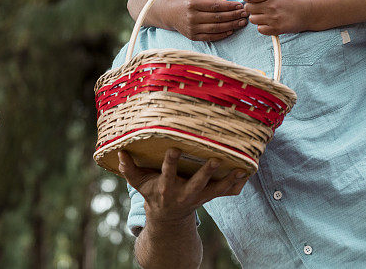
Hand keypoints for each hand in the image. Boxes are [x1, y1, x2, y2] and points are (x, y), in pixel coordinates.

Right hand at [118, 149, 248, 223]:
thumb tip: (119, 152)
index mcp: (167, 187)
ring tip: (239, 168)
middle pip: (196, 183)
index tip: (175, 149)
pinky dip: (236, 182)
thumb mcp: (139, 183)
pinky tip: (246, 171)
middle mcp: (184, 193)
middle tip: (215, 160)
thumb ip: (129, 169)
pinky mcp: (209, 196)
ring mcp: (199, 196)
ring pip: (215, 189)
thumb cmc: (153, 193)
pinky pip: (225, 191)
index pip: (168, 173)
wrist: (167, 217)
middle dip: (205, 173)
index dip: (171, 162)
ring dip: (227, 179)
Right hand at [167, 0, 247, 40]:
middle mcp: (192, 17)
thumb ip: (211, 0)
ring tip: (241, 22)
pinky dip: (222, 34)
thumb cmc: (185, 2)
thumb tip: (229, 4)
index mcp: (193, 4)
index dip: (229, 6)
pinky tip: (231, 30)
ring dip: (231, 26)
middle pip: (217, 18)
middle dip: (234, 16)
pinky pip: (210, 37)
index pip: (215, 6)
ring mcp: (192, 28)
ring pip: (216, 28)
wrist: (168, 14)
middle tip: (245, 14)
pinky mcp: (193, 37)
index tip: (240, 6)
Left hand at [242, 0, 313, 34]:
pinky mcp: (276, 29)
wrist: (308, 12)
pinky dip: (263, 27)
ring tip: (266, 16)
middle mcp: (271, 6)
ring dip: (257, 18)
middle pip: (248, 8)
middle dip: (252, 8)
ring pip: (252, 19)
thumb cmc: (293, 0)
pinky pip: (260, 30)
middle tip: (260, 8)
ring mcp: (273, 19)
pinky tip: (270, 23)